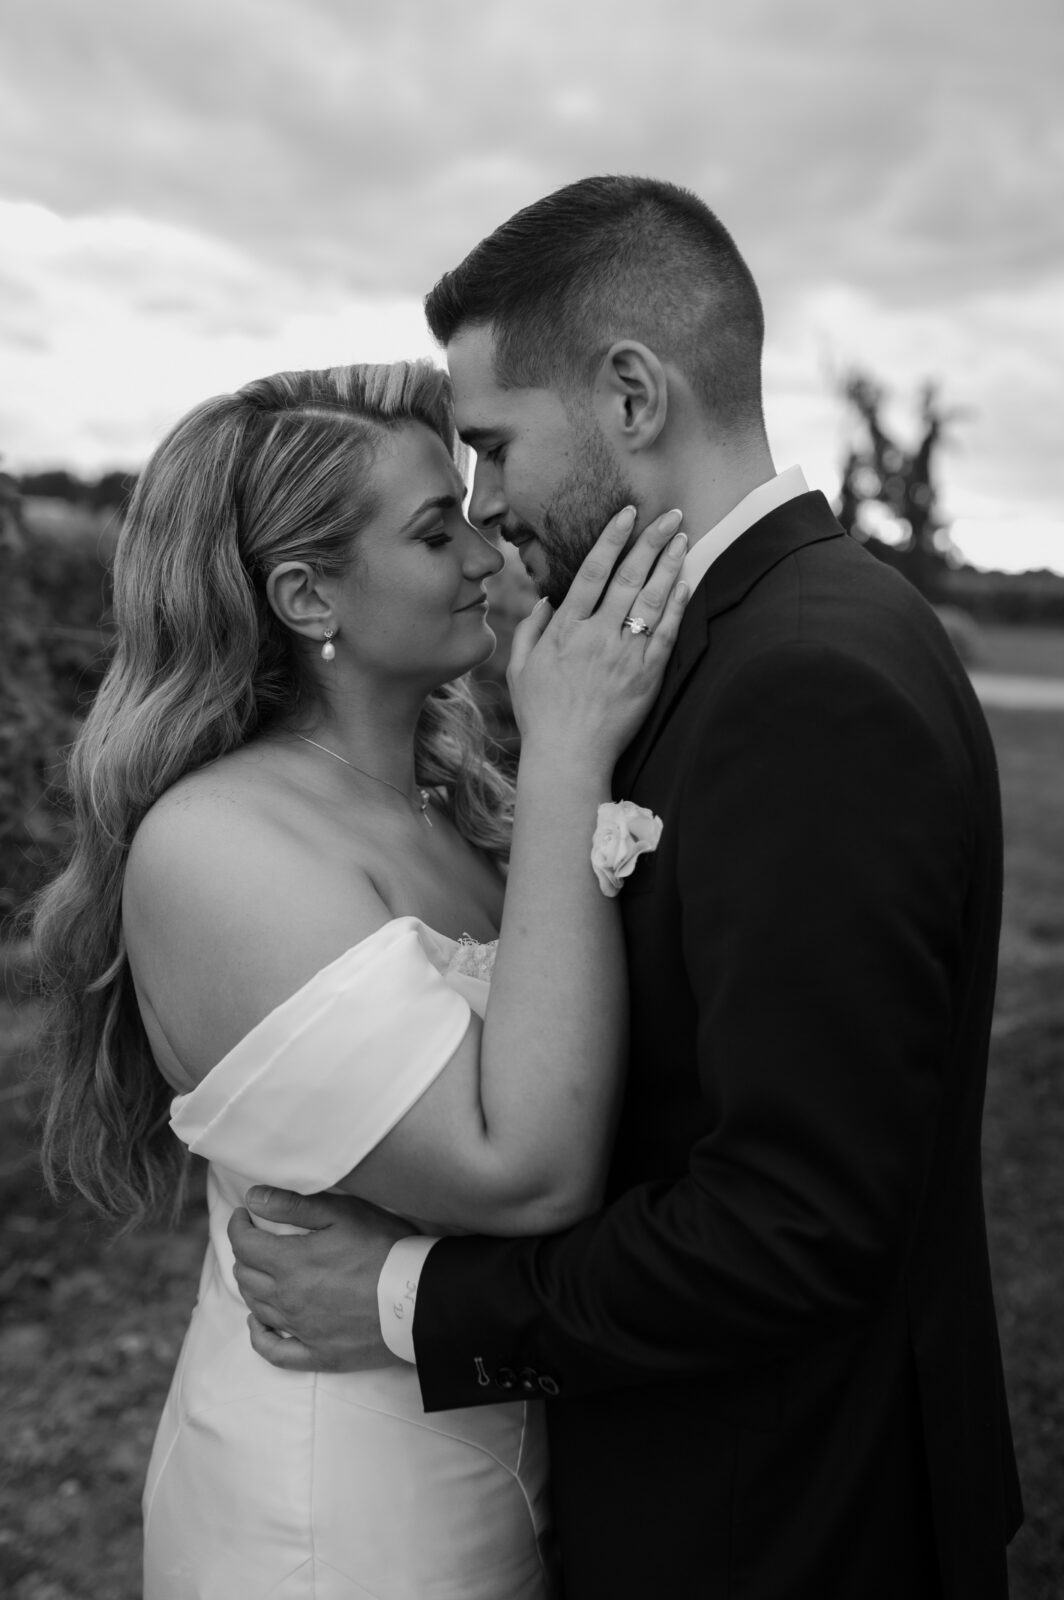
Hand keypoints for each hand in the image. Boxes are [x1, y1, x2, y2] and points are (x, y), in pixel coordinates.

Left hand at [226, 1188, 414, 1371]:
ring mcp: (301, 1330)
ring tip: (261, 1269)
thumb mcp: (343, 1213)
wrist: (421, 1297)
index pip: (244, 1244)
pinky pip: (274, 1352)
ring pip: (257, 1307)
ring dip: (252, 1285)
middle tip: (256, 1239)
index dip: (238, 1225)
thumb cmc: (385, 1247)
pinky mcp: (319, 1353)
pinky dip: (259, 1336)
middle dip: (245, 1253)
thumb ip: (293, 1205)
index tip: (244, 1215)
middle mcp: (288, 1299)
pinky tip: (257, 1323)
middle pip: (246, 1276)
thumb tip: (252, 1198)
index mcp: (290, 1263)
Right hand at [507, 507, 688, 767]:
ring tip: (683, 538)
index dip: (612, 539)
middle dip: (651, 541)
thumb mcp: (520, 669)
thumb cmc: (541, 715)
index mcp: (565, 630)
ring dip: (669, 565)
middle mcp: (597, 636)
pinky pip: (666, 634)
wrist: (569, 757)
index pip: (592, 572)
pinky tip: (686, 583)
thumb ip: (530, 629)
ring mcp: (625, 655)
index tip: (628, 514)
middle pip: (629, 577)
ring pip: (652, 600)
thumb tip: (545, 599)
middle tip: (670, 515)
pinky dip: (677, 606)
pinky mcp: (647, 676)